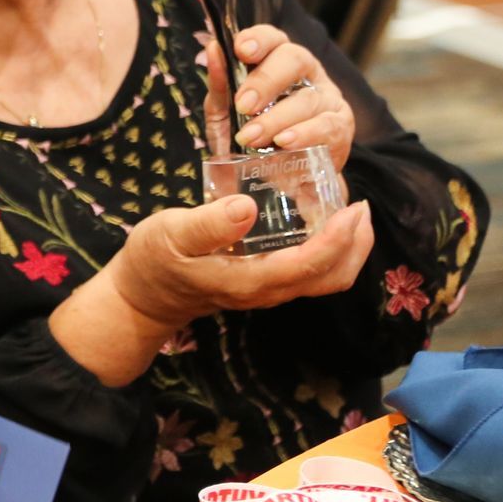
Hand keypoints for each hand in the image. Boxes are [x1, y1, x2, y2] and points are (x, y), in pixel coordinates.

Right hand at [113, 195, 374, 328]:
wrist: (143, 296)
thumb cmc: (153, 261)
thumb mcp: (169, 234)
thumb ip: (207, 223)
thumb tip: (246, 206)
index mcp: (248, 280)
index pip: (309, 265)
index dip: (338, 238)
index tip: (351, 207)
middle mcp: (266, 290)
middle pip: (331, 278)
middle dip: (355, 244)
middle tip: (359, 205)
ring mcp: (267, 289)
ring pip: (325, 278)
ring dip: (347, 248)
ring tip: (349, 210)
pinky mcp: (264, 282)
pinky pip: (310, 272)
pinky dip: (329, 249)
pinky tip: (321, 220)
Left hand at [209, 25, 354, 171]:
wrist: (276, 183)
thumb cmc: (250, 140)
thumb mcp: (226, 116)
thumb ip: (220, 87)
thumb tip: (212, 50)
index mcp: (277, 63)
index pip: (273, 38)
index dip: (259, 39)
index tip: (241, 50)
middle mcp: (307, 74)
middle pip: (294, 59)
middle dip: (266, 80)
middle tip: (244, 104)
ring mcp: (327, 99)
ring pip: (306, 98)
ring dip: (275, 118)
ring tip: (251, 137)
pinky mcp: (341, 127)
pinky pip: (326, 125)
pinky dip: (303, 134)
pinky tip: (284, 142)